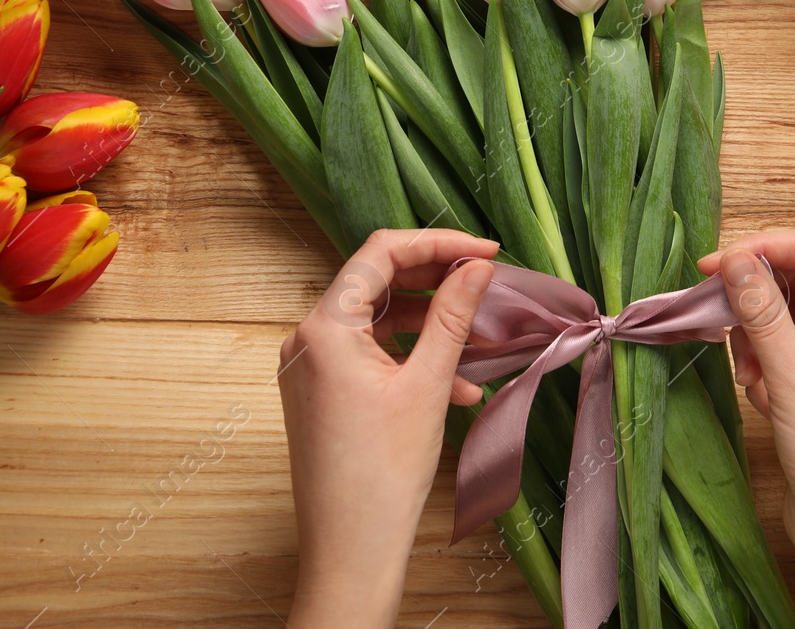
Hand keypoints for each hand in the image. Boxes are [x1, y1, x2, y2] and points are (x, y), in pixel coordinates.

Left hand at [280, 229, 499, 628]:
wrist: (351, 551)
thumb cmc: (382, 476)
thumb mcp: (429, 386)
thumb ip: (453, 317)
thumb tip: (477, 267)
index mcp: (325, 327)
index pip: (381, 252)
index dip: (438, 242)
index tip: (486, 251)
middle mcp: (307, 339)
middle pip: (378, 281)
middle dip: (437, 281)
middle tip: (487, 283)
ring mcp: (311, 367)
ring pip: (379, 321)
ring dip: (432, 325)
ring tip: (482, 341)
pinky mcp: (321, 392)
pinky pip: (370, 355)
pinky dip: (412, 359)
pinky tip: (459, 386)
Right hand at [699, 229, 794, 628]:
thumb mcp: (791, 379)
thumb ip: (761, 313)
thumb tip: (734, 260)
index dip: (762, 249)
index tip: (712, 264)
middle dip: (756, 300)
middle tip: (716, 315)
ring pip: (784, 312)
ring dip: (756, 337)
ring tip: (752, 378)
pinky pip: (782, 343)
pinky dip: (762, 362)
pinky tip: (761, 394)